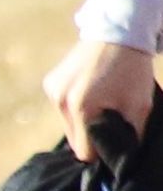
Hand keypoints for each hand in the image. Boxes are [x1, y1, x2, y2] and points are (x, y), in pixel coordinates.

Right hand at [46, 35, 157, 160]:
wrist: (118, 34)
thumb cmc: (132, 71)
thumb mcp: (140, 106)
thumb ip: (132, 135)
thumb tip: (124, 156)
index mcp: (80, 108)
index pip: (84, 152)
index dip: (101, 152)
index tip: (115, 142)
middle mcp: (59, 100)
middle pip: (74, 140)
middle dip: (92, 136)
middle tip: (111, 119)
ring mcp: (52, 91)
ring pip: (67, 124)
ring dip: (83, 121)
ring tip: (102, 103)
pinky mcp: (50, 83)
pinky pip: (62, 108)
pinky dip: (76, 107)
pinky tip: (91, 92)